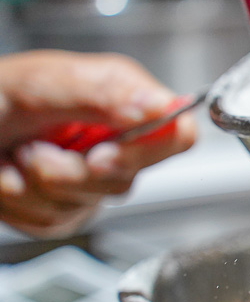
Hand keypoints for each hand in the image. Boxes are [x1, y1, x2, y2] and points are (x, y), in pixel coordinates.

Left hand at [0, 51, 196, 237]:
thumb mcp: (46, 80)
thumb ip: (106, 91)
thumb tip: (162, 105)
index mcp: (125, 107)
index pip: (180, 135)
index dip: (152, 149)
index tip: (103, 149)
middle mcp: (116, 149)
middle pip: (124, 179)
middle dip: (70, 167)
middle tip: (37, 144)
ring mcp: (91, 187)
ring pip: (82, 204)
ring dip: (34, 181)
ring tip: (17, 152)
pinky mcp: (63, 216)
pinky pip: (51, 222)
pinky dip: (17, 200)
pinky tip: (11, 175)